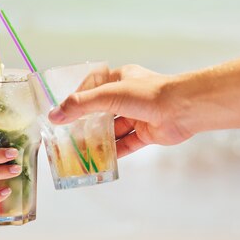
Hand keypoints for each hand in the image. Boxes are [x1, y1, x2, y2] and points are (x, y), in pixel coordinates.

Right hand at [48, 64, 192, 157]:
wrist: (184, 108)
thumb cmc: (149, 93)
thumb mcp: (108, 95)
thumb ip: (80, 105)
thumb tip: (55, 115)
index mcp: (120, 79)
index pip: (92, 87)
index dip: (77, 100)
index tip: (63, 113)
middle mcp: (128, 96)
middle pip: (101, 111)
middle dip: (86, 123)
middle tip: (67, 135)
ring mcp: (138, 115)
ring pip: (113, 129)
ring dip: (98, 140)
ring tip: (79, 151)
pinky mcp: (146, 133)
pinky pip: (126, 144)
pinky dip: (114, 152)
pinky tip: (100, 160)